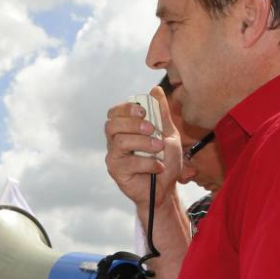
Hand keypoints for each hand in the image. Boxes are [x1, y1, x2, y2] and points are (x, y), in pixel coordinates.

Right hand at [105, 86, 182, 209]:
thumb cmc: (166, 160)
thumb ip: (161, 113)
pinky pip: (128, 162)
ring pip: (120, 142)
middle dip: (133, 124)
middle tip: (151, 129)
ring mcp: (114, 157)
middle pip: (111, 125)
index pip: (114, 113)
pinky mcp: (117, 172)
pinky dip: (148, 163)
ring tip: (159, 149)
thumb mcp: (168, 133)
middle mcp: (115, 141)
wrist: (167, 188)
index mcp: (125, 129)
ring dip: (143, 143)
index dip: (126, 108)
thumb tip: (155, 89)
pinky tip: (159, 166)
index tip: (143, 111)